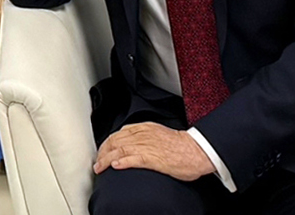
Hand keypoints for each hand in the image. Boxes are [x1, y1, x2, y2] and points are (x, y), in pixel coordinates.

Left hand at [94, 123, 213, 180]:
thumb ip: (143, 135)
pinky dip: (122, 162)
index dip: (106, 144)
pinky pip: (133, 159)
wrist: (196, 150)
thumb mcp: (157, 133)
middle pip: (114, 142)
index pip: (117, 134)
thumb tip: (132, 142)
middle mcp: (142, 135)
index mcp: (143, 128)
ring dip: (106, 159)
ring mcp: (147, 146)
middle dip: (102, 153)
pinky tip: (115, 166)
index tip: (102, 152)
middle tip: (98, 163)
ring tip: (100, 167)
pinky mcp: (153, 158)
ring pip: (120, 151)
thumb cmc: (180, 145)